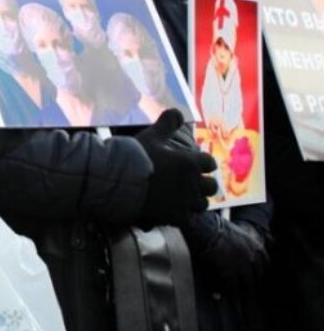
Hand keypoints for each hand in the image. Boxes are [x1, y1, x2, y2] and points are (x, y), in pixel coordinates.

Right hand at [135, 108, 218, 227]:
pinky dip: (182, 214)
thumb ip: (168, 123)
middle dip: (203, 183)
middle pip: (211, 186)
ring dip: (195, 200)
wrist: (121, 182)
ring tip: (184, 198)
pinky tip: (172, 210)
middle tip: (191, 182)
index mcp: (189, 163)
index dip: (203, 163)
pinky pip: (188, 218)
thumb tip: (179, 112)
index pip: (209, 163)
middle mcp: (192, 183)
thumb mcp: (152, 136)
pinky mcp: (176, 217)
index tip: (194, 164)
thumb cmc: (137, 157)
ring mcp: (185, 202)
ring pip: (202, 204)